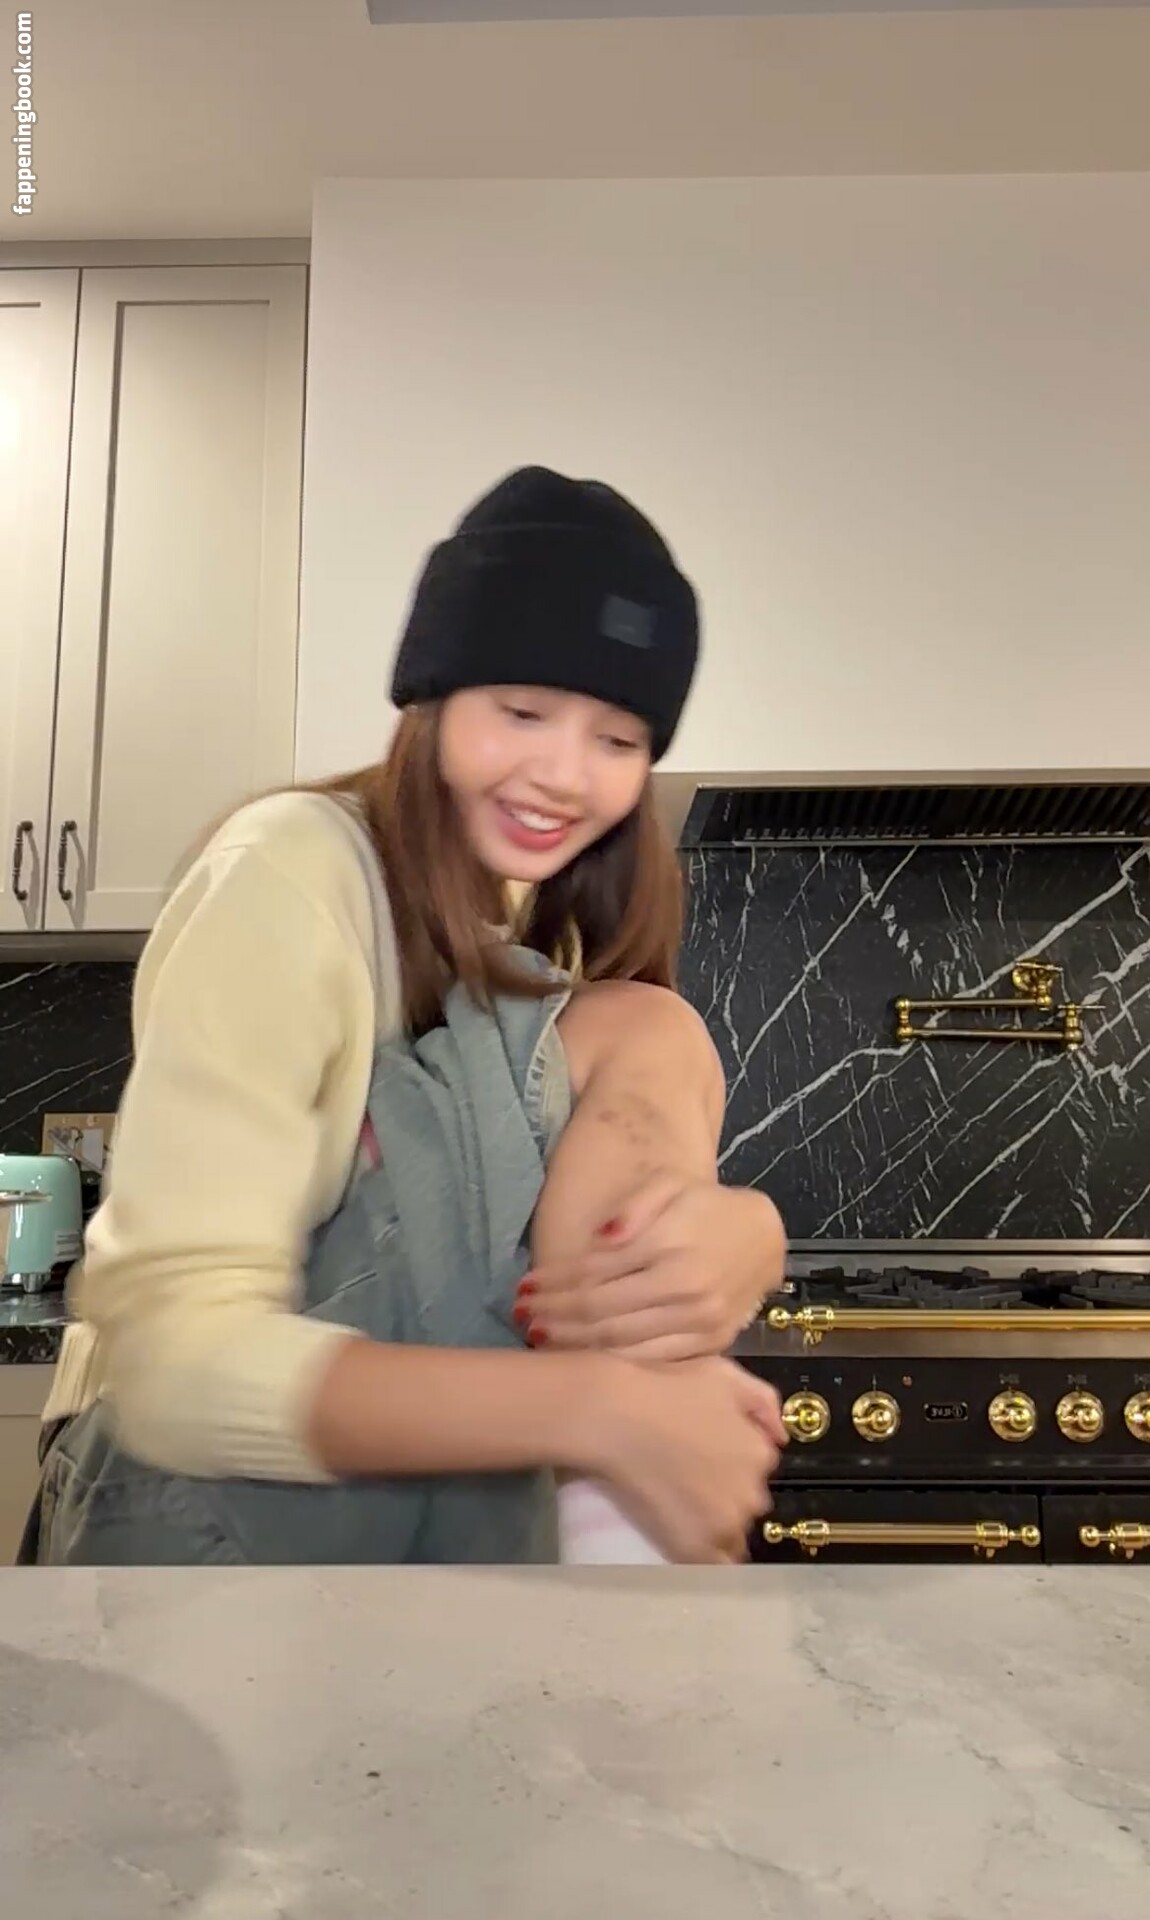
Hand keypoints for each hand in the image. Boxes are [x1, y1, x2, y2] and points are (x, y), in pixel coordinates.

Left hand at [520, 1173, 786, 1361]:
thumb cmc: (707, 1207)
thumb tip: (598, 1239)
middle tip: (520, 1317)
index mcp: (668, 1246)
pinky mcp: (711, 1344)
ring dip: (574, 1344)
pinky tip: (586, 1359)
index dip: (554, 1283)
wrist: (766, 1237)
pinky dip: (615, 1363)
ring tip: (539, 1340)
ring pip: (622, 1342)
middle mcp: (684, 1288)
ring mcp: (699, 1322)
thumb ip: (633, 1208)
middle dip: (554, 1317)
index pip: (594, 1272)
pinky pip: (654, 1360)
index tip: (524, 1287)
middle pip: (600, 1312)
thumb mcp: (671, 1186)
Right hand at [583, 1357, 785, 1563]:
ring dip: (717, 1525)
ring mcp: (724, 1525)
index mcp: (761, 1453)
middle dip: (728, 1494)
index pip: (758, 1467)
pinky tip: (690, 1543)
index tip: (709, 1456)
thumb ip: (763, 1400)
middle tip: (691, 1480)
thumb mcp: (723, 1373)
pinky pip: (716, 1566)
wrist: (615, 1416)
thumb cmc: (666, 1388)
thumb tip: (781, 1437)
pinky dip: (709, 1558)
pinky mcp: (695, 1549)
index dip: (735, 1462)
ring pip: (732, 1534)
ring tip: (682, 1509)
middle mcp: (752, 1493)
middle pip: (747, 1501)